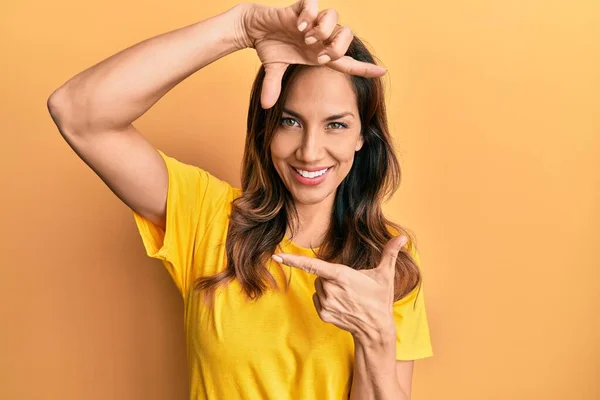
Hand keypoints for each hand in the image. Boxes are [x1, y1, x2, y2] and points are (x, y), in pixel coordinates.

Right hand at [238, 0, 386, 108]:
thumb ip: (273, 86)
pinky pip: (314, 6)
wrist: (256, 27)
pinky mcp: (302, 6)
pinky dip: (308, 16)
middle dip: (337, 48)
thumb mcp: (274, 69)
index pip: (347, 62)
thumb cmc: (271, 46)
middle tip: (319, 56)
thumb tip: (265, 105)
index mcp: (319, 52)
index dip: (364, 67)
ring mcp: (313, 20)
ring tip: (305, 39)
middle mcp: (320, 36)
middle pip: (347, 37)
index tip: (382, 72)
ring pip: (334, 17)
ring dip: (322, 31)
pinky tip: (298, 26)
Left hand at [272, 235, 407, 341]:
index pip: (312, 264)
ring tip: (348, 296)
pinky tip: (342, 305)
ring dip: (329, 289)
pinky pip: (318, 300)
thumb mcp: (385, 274)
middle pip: (321, 275)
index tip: (277, 255)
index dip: (293, 259)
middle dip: (332, 277)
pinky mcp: (323, 314)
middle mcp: (330, 289)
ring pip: (319, 288)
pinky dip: (326, 300)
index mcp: (341, 275)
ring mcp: (326, 303)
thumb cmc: (380, 298)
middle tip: (351, 286)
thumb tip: (402, 237)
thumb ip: (389, 253)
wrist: (376, 328)